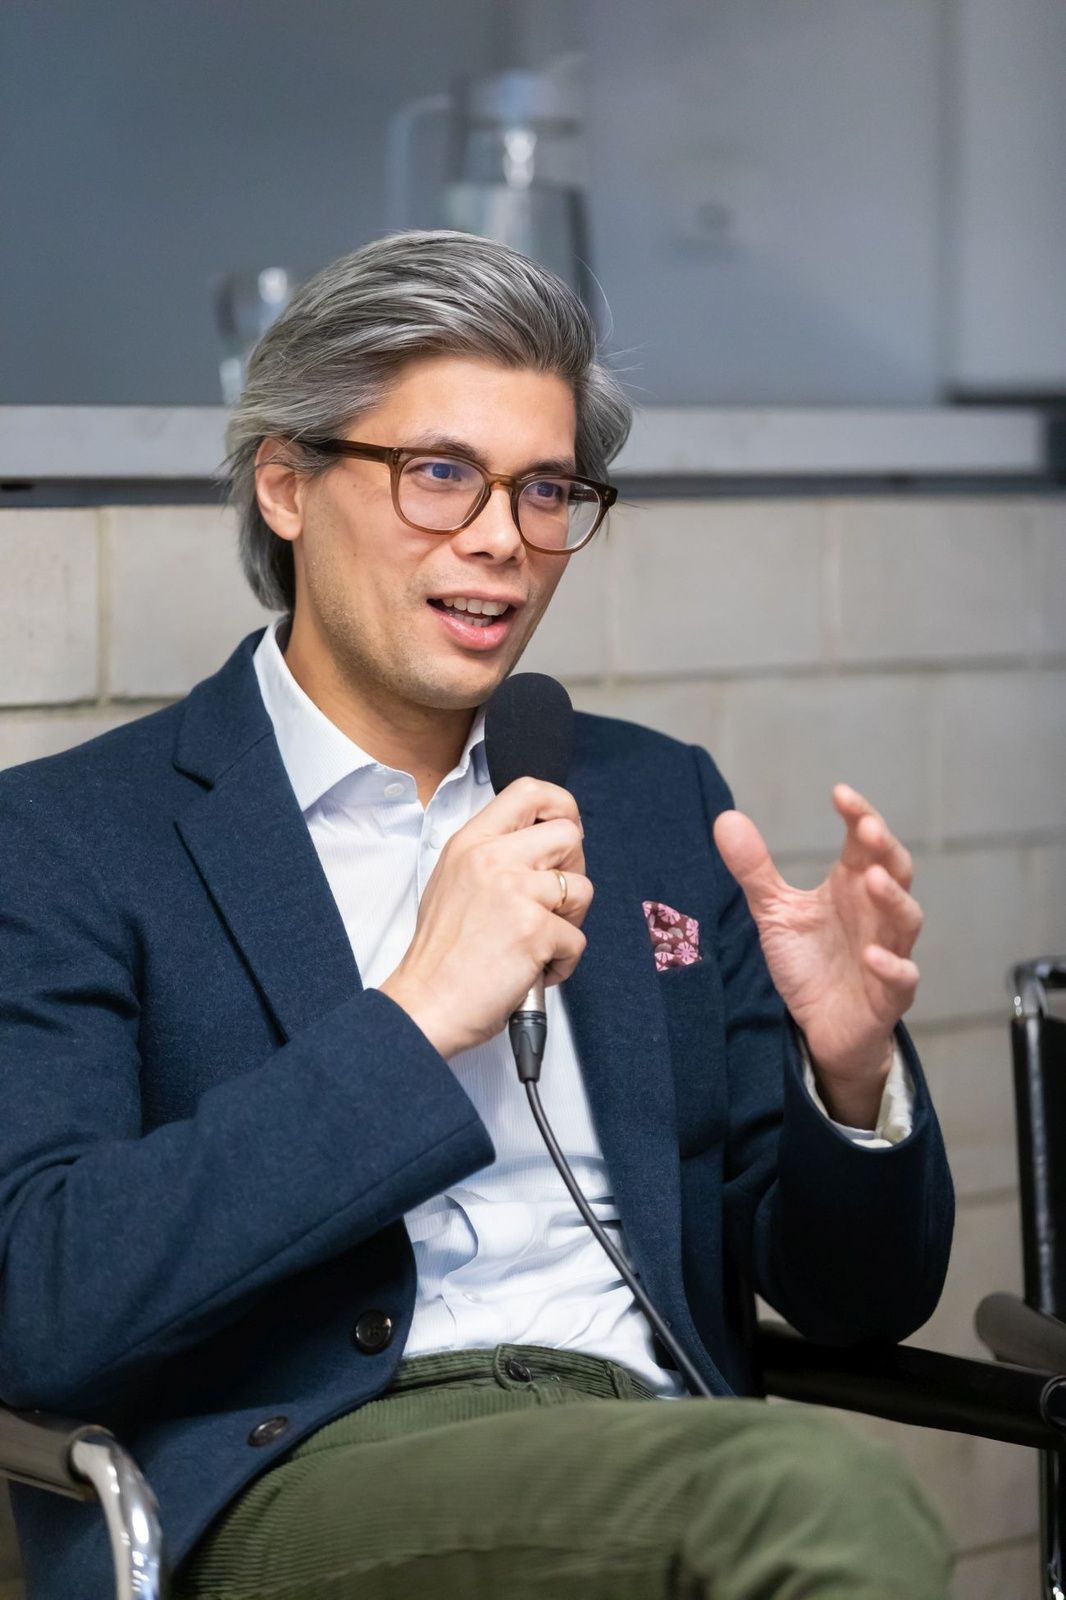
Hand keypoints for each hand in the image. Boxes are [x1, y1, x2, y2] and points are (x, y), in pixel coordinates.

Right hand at [379, 778, 592, 1059]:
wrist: (426, 1004)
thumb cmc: (441, 956)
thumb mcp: (453, 881)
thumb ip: (493, 856)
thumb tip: (542, 848)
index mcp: (471, 843)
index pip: (529, 792)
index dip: (560, 806)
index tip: (565, 830)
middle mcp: (492, 859)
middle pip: (569, 834)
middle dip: (573, 869)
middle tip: (552, 903)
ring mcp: (515, 892)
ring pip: (582, 888)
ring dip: (570, 921)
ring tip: (538, 942)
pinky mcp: (535, 930)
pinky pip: (577, 939)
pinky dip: (563, 962)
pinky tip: (533, 970)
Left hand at [712, 785, 921, 1126]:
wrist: (822, 1028)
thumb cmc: (810, 962)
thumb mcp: (775, 912)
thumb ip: (755, 869)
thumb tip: (725, 818)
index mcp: (853, 887)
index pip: (866, 842)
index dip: (860, 816)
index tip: (840, 793)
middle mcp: (876, 914)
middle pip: (895, 872)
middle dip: (885, 848)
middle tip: (867, 827)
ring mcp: (888, 953)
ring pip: (906, 919)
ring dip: (893, 898)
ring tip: (872, 878)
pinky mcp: (888, 996)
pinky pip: (902, 979)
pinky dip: (892, 966)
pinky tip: (874, 956)